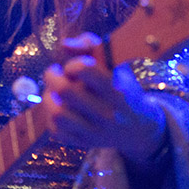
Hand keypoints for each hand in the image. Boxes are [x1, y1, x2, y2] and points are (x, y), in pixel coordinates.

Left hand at [42, 33, 167, 168]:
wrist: (139, 128)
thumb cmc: (122, 88)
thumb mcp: (115, 64)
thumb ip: (90, 45)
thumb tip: (64, 45)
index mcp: (117, 89)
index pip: (84, 69)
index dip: (72, 63)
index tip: (73, 66)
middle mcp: (107, 113)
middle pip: (64, 90)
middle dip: (52, 76)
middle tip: (55, 73)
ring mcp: (95, 131)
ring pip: (57, 114)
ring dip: (48, 98)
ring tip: (53, 92)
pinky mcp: (84, 144)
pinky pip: (55, 131)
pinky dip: (50, 117)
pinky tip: (59, 108)